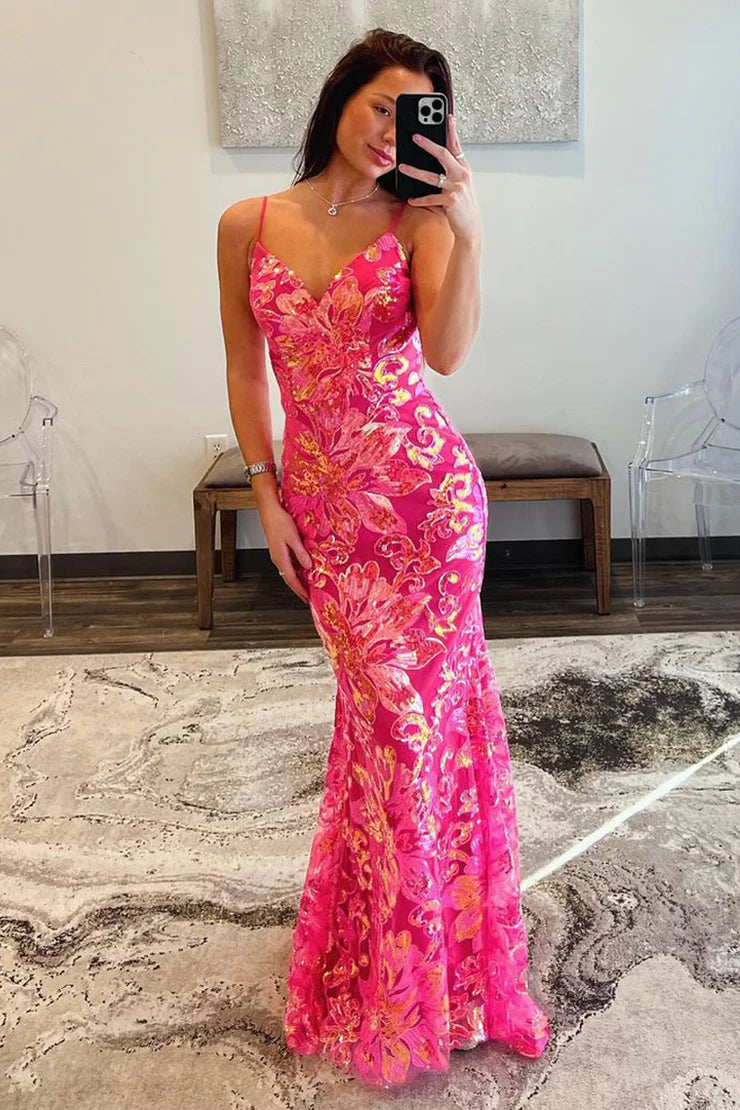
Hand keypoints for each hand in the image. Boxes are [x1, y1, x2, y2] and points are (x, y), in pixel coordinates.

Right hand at [260, 502, 312, 602]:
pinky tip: (299, 570)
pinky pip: (287, 565)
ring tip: (304, 586)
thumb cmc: (279, 522)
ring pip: (287, 572)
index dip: (299, 590)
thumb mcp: (293, 538)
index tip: (306, 598)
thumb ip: (301, 553)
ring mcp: (277, 554)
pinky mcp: (278, 549)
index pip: (291, 579)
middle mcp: (277, 558)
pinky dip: (293, 571)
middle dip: (297, 589)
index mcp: (280, 558)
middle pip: (288, 578)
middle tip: (306, 597)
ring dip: (295, 581)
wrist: (269, 511)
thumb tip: (308, 567)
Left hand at [397, 114, 480, 245]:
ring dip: (414, 171)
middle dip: (428, 144)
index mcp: (463, 169)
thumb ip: (448, 172)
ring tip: (401, 166)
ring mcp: (456, 187)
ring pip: (431, 176)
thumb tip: (431, 160)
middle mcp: (461, 175)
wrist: (470, 226)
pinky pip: (430, 198)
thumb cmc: (462, 205)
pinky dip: (419, 200)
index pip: (457, 145)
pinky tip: (411, 199)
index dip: (452, 130)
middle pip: (443, 154)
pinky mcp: (450, 201)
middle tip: (414, 136)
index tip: (447, 116)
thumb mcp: (458, 185)